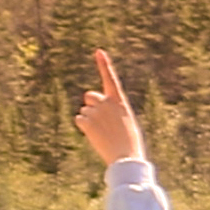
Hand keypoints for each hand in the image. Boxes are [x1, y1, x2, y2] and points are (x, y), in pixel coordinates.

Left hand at [75, 49, 143, 166]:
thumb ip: (112, 111)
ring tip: (102, 134)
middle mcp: (107, 102)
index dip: (104, 64)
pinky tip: (95, 136)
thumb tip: (94, 107)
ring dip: (89, 121)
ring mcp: (96, 111)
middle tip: (100, 121)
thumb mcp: (126, 122)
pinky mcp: (87, 121)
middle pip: (89, 96)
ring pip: (84, 112)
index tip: (99, 52)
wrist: (126, 157)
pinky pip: (79, 120)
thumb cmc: (129, 142)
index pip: (111, 78)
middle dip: (91, 105)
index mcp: (120, 101)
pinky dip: (84, 128)